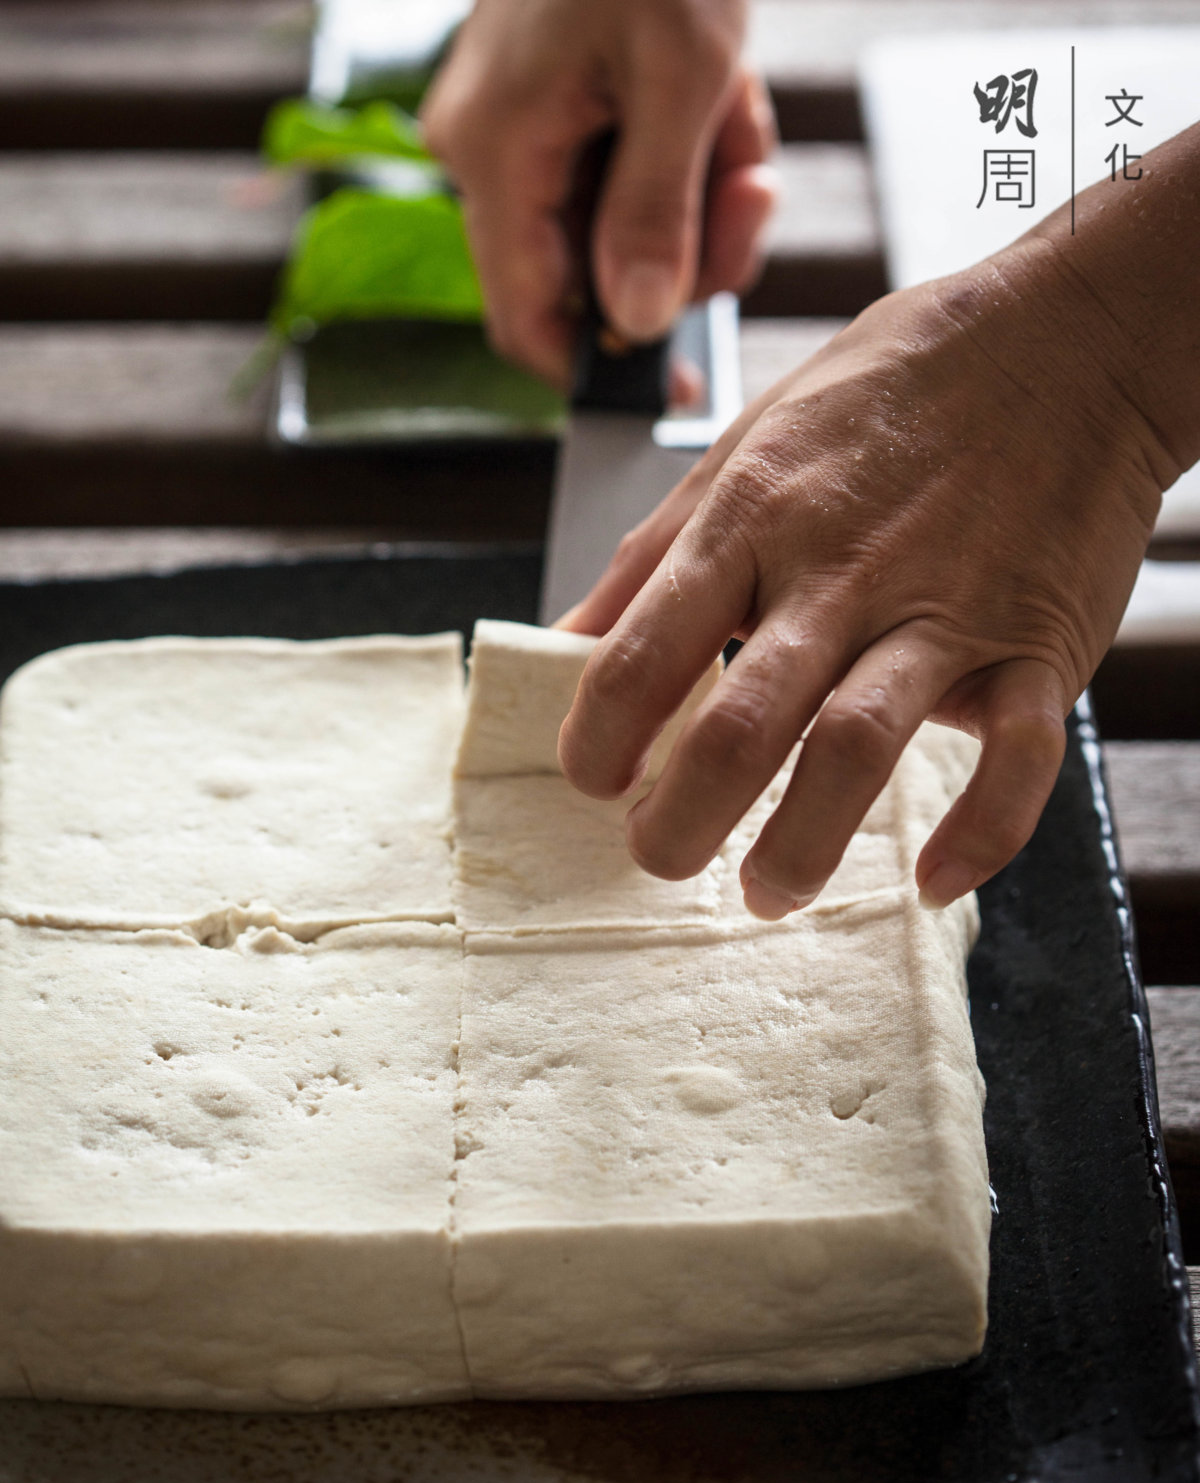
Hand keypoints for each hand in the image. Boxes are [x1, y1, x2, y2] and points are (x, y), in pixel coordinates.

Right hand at [421, 0, 777, 387]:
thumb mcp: (681, 73)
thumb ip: (657, 210)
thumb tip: (641, 322)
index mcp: (495, 150)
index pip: (523, 319)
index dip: (597, 368)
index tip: (675, 384)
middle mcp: (487, 150)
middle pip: (591, 273)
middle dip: (688, 246)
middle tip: (752, 190)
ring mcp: (514, 128)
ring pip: (620, 224)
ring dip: (700, 192)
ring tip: (736, 111)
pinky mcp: (548, 105)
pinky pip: (624, 171)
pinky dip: (685, 151)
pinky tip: (719, 99)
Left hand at [556, 237, 1176, 917]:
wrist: (1066, 336)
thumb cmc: (892, 388)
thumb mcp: (746, 441)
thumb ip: (655, 551)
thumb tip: (569, 635)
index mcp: (753, 519)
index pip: (643, 652)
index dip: (599, 737)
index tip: (591, 781)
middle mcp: (839, 573)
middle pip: (739, 724)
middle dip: (680, 818)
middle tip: (658, 858)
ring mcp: (944, 612)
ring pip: (858, 750)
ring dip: (801, 844)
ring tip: (765, 894)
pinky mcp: (1037, 644)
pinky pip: (1017, 759)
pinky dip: (980, 835)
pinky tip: (935, 881)